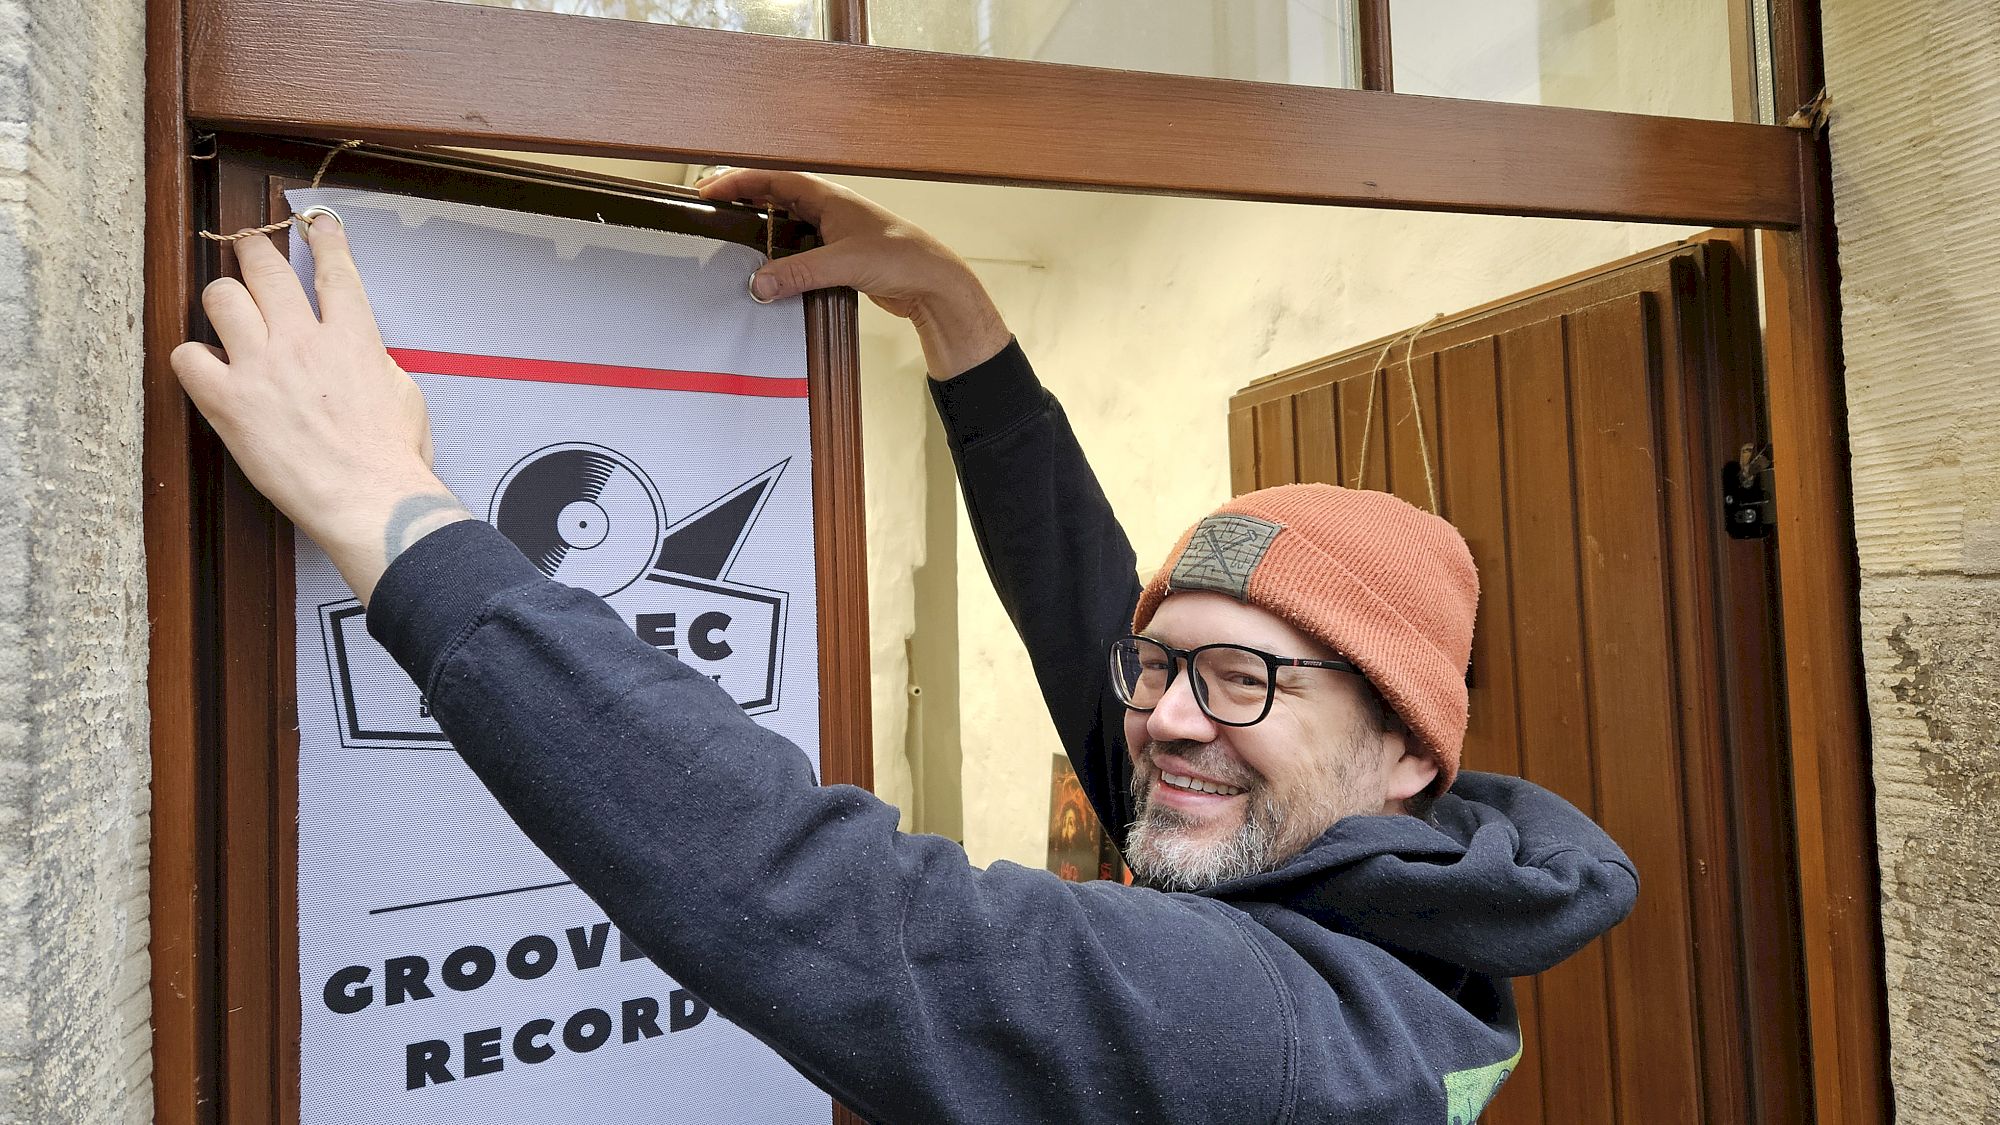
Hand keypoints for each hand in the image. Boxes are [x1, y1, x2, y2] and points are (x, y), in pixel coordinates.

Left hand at [170, 217, 469, 603]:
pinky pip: (186, 356)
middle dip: (254, 248)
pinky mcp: (228, 401)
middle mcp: (302, 339)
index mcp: (353, 336)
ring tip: (227, 313)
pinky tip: (207, 370)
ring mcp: (260, 367)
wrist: (368, 498)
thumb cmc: (393, 458)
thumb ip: (373, 361)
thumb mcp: (404, 394)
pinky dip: (193, 358)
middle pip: (265, 267)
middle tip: (250, 249)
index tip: (314, 222)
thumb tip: (355, 353)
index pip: (334, 269)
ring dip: (223, 300)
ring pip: (220, 296)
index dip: (323, 238)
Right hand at [697, 169, 1011, 378]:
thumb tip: (758, 284)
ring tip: (729, 239)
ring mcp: (834, 233)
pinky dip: (780, 258)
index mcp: (829, 197)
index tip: (707, 190)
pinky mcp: (839, 258)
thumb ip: (798, 273)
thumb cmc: (903, 258)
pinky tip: (767, 271)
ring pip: (787, 227)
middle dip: (743, 201)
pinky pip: (800, 252)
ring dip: (761, 232)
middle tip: (710, 209)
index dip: (738, 182)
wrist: (934, 283)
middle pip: (775, 198)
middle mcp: (829, 210)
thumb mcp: (844, 263)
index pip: (773, 179)